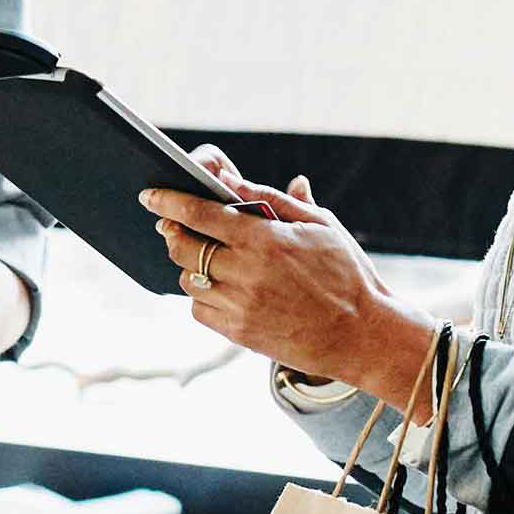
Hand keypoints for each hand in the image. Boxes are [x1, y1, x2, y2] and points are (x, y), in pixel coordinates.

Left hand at [140, 158, 414, 395]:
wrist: (362, 335)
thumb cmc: (346, 273)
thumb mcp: (320, 224)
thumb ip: (272, 198)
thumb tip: (231, 178)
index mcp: (265, 239)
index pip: (200, 214)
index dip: (169, 201)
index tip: (150, 195)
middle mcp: (246, 272)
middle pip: (184, 247)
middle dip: (174, 232)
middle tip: (175, 226)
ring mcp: (240, 306)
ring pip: (189, 280)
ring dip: (191, 266)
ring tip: (209, 259)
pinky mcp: (239, 334)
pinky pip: (200, 310)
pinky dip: (204, 296)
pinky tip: (223, 288)